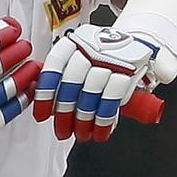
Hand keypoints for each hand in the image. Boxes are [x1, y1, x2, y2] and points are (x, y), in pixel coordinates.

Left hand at [33, 25, 157, 141]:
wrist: (135, 45)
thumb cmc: (99, 58)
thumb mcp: (78, 58)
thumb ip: (60, 76)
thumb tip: (42, 100)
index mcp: (73, 42)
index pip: (54, 65)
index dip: (45, 92)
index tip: (41, 114)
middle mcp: (91, 46)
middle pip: (72, 80)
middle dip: (64, 111)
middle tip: (61, 130)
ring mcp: (111, 57)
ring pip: (92, 90)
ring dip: (84, 118)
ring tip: (80, 134)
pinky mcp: (130, 69)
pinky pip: (113, 97)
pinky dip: (104, 117)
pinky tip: (99, 130)